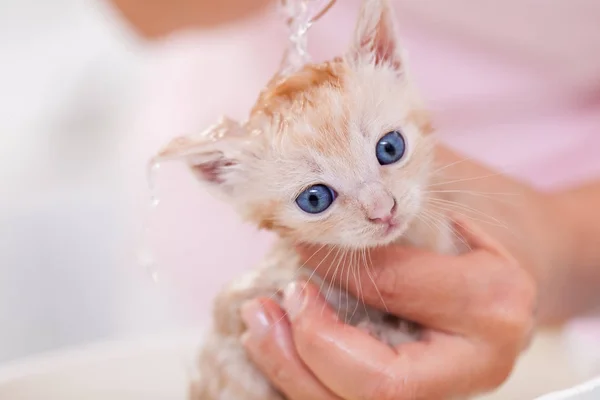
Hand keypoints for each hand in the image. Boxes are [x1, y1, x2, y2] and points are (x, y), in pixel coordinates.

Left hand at [240, 217, 536, 399]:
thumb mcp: (439, 223)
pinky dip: (303, 382)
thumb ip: (390, 224)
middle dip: (309, 344)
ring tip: (257, 329)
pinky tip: (276, 356)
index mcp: (488, 302)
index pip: (392, 288)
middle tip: (266, 306)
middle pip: (378, 383)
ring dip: (292, 371)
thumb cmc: (464, 250)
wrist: (500, 299)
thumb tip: (311, 230)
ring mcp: (445, 397)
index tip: (296, 244)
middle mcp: (474, 366)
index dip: (333, 268)